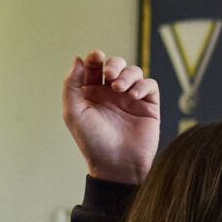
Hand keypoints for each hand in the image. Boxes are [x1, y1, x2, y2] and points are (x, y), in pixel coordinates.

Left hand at [63, 53, 160, 183]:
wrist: (117, 163)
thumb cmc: (92, 142)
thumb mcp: (73, 112)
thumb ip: (72, 85)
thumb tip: (78, 60)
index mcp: (92, 93)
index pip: (94, 66)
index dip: (95, 57)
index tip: (97, 57)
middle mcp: (111, 94)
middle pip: (116, 65)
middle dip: (114, 64)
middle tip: (111, 74)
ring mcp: (131, 99)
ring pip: (134, 72)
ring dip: (128, 75)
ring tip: (120, 89)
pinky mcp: (149, 106)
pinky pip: (150, 85)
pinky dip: (143, 86)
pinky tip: (134, 96)